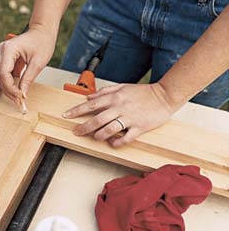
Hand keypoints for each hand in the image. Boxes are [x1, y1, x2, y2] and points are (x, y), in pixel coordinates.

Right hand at [0, 24, 55, 104]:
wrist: (42, 31)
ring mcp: (1, 53)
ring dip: (4, 87)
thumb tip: (22, 94)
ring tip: (13, 98)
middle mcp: (2, 51)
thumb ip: (28, 79)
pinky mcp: (4, 57)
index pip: (4, 74)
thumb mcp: (38, 63)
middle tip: (18, 101)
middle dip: (8, 90)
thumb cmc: (42, 42)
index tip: (20, 97)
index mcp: (8, 49)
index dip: (10, 88)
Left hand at [62, 82, 178, 146]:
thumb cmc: (143, 92)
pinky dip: (117, 142)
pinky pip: (126, 138)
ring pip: (109, 129)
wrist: (164, 96)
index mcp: (115, 97)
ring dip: (99, 136)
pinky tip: (112, 143)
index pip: (91, 105)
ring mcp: (130, 118)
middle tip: (76, 132)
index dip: (77, 110)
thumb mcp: (122, 87)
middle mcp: (120, 107)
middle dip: (84, 127)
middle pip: (97, 119)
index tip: (66, 115)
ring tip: (95, 137)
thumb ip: (104, 91)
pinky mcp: (140, 127)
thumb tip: (89, 97)